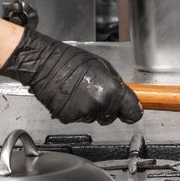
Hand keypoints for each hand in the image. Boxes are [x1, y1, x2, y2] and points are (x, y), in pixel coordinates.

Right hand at [0, 28, 142, 124]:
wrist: (46, 64)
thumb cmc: (72, 61)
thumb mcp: (104, 66)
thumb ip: (118, 85)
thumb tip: (127, 99)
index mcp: (112, 90)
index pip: (133, 113)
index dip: (131, 113)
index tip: (129, 111)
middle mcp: (100, 104)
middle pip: (112, 117)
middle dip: (107, 108)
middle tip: (96, 92)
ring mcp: (84, 113)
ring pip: (95, 118)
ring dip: (91, 109)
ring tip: (80, 91)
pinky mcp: (69, 118)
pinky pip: (79, 119)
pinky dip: (76, 111)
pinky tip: (71, 97)